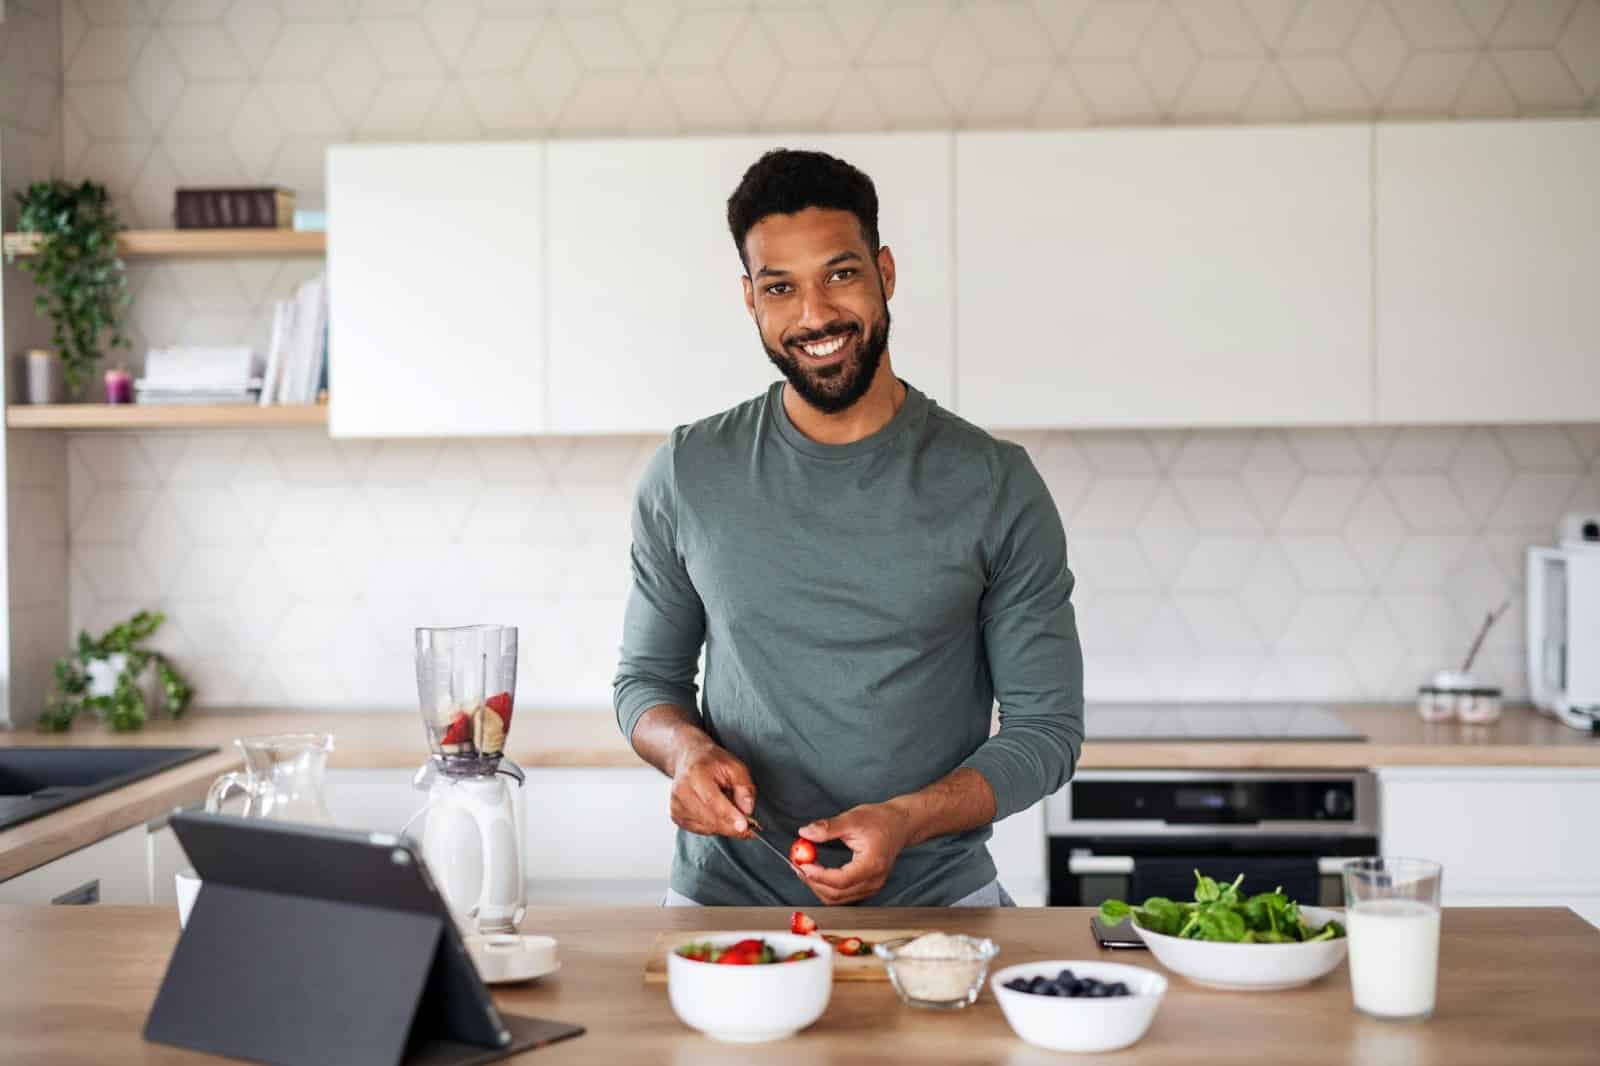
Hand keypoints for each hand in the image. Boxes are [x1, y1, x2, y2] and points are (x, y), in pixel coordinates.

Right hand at [669, 740, 756, 838]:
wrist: (689, 759)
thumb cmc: (711, 762)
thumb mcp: (735, 766)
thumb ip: (744, 786)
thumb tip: (747, 809)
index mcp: (695, 774)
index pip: (712, 800)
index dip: (729, 815)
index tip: (744, 826)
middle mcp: (681, 791)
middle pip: (709, 818)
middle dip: (732, 825)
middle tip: (750, 824)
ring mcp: (676, 806)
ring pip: (707, 827)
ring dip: (725, 825)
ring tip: (729, 807)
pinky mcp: (677, 817)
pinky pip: (701, 830)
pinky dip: (714, 826)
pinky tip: (718, 813)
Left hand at [795, 802, 913, 904]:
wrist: (900, 824)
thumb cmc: (882, 820)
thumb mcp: (853, 818)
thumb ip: (828, 827)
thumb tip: (806, 833)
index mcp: (872, 864)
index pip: (841, 880)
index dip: (818, 875)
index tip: (802, 864)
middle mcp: (874, 880)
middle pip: (837, 894)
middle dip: (813, 882)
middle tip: (798, 865)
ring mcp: (872, 886)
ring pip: (838, 898)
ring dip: (818, 886)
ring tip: (805, 868)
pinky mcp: (868, 886)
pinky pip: (843, 895)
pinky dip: (827, 887)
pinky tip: (818, 873)